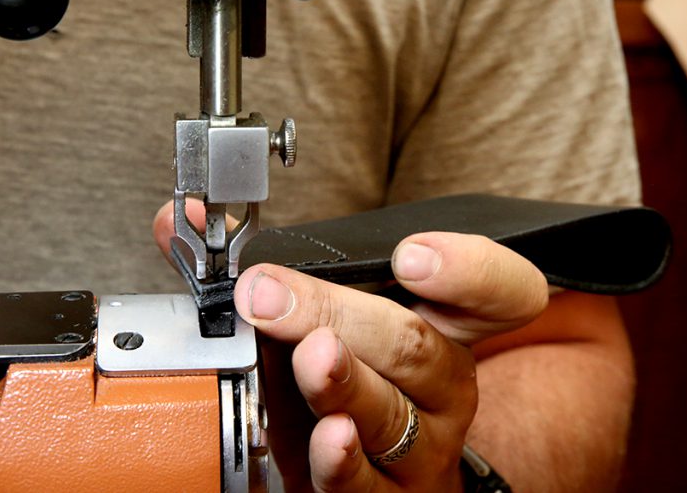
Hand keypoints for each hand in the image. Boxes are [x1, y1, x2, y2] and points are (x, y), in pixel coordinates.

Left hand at [153, 203, 549, 491]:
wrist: (380, 473)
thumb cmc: (358, 378)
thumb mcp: (330, 316)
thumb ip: (264, 265)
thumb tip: (187, 220)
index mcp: (448, 327)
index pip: (499, 291)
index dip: (468, 270)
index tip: (411, 254)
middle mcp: (446, 385)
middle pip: (417, 345)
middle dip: (339, 314)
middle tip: (273, 296)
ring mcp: (423, 445)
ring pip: (393, 411)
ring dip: (344, 382)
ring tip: (310, 358)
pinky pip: (372, 482)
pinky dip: (345, 461)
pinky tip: (324, 438)